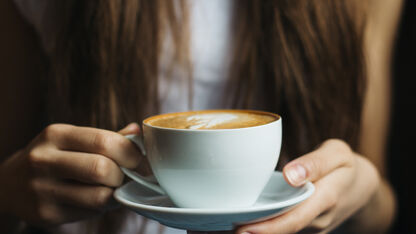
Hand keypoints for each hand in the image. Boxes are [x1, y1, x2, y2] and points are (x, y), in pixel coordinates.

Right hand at [0, 123, 142, 226]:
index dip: (130, 152)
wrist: (10, 184)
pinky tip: (96, 198)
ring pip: (99, 196)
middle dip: (123, 174)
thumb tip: (138, 132)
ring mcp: (42, 189)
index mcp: (56, 134)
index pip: (104, 141)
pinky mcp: (46, 214)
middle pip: (102, 169)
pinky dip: (102, 207)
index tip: (137, 158)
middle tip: (126, 175)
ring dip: (115, 193)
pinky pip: (90, 213)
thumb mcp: (72, 139)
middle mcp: (44, 160)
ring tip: (113, 187)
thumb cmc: (53, 158)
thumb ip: (106, 137)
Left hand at [235, 139, 379, 233]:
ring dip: (253, 231)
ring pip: (280, 232)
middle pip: (282, 231)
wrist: (361, 188)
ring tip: (219, 227)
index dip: (268, 228)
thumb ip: (315, 163)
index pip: (294, 219)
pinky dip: (260, 228)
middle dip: (252, 233)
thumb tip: (290, 175)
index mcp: (325, 199)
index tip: (242, 229)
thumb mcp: (337, 154)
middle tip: (221, 229)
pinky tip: (237, 222)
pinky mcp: (303, 227)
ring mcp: (310, 227)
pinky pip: (281, 229)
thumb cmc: (345, 166)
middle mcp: (316, 219)